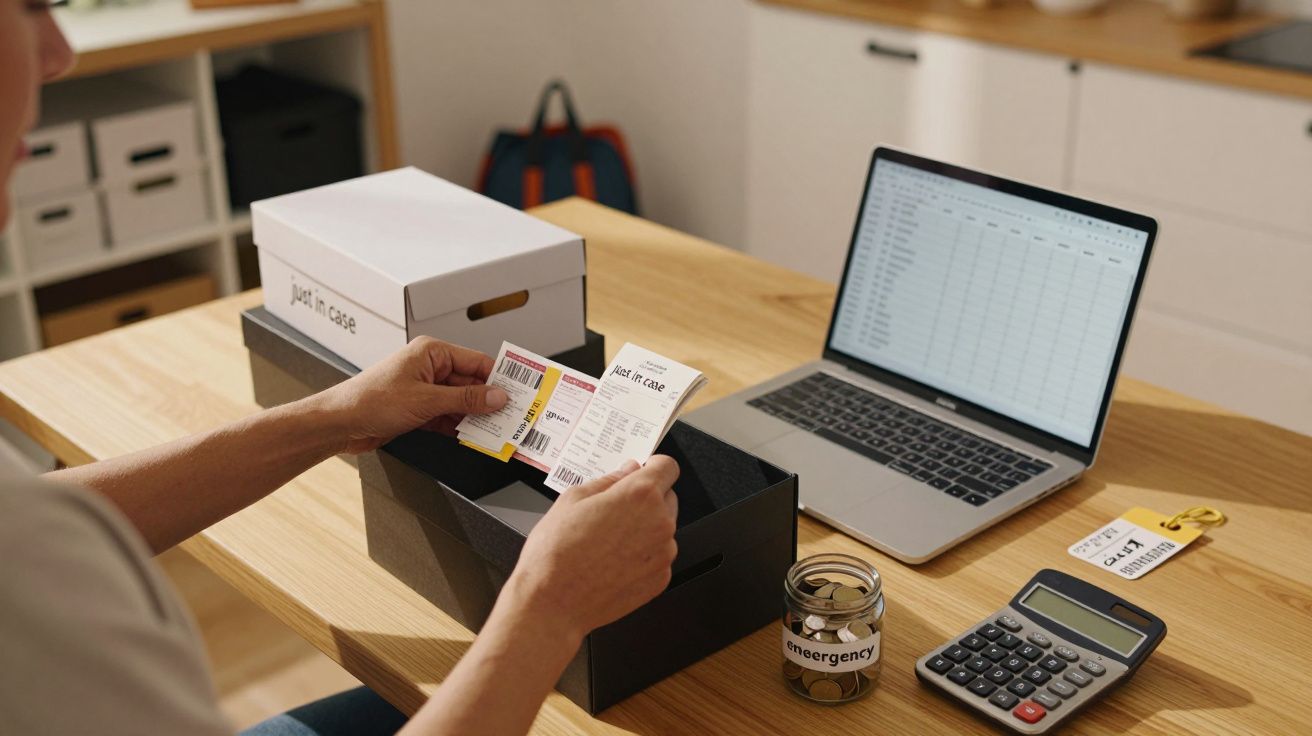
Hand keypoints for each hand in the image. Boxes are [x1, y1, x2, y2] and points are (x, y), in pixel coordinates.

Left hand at [315, 336, 508, 453]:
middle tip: (510, 417)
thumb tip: (496, 397)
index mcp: (431, 352)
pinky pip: (447, 416)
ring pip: (460, 403)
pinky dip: (458, 427)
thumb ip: (465, 400)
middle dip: (487, 402)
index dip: (497, 378)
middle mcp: (428, 367)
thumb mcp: (426, 401)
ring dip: (474, 418)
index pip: (476, 362)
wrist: (339, 423)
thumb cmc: (369, 400)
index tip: (517, 393)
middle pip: (470, 384)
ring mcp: (423, 389)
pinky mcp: (418, 409)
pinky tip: (471, 437)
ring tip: (494, 431)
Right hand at [504, 456, 679, 643]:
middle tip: (614, 510)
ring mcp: (663, 554)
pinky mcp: (660, 579)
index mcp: (640, 495)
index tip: (643, 471)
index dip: (653, 466)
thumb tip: (627, 471)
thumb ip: (608, 480)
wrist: (552, 604)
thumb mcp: (572, 499)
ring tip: (608, 540)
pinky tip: (614, 560)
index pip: (668, 467)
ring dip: (645, 527)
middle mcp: (660, 523)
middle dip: (646, 497)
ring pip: (663, 528)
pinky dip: (643, 554)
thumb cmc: (556, 553)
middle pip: (667, 497)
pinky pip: (658, 556)